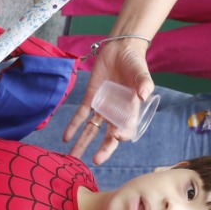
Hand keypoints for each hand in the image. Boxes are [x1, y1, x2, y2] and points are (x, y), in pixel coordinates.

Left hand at [62, 37, 151, 163]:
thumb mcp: (141, 73)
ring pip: (91, 130)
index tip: (117, 137)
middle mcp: (115, 113)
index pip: (126, 128)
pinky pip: (80, 116)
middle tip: (96, 160)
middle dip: (102, 149)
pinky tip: (66, 138)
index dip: (122, 135)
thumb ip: (144, 84)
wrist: (121, 49)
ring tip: (73, 158)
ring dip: (82, 143)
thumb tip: (144, 95)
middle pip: (108, 136)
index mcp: (130, 111)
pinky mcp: (90, 99)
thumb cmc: (135, 63)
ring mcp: (102, 108)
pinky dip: (73, 126)